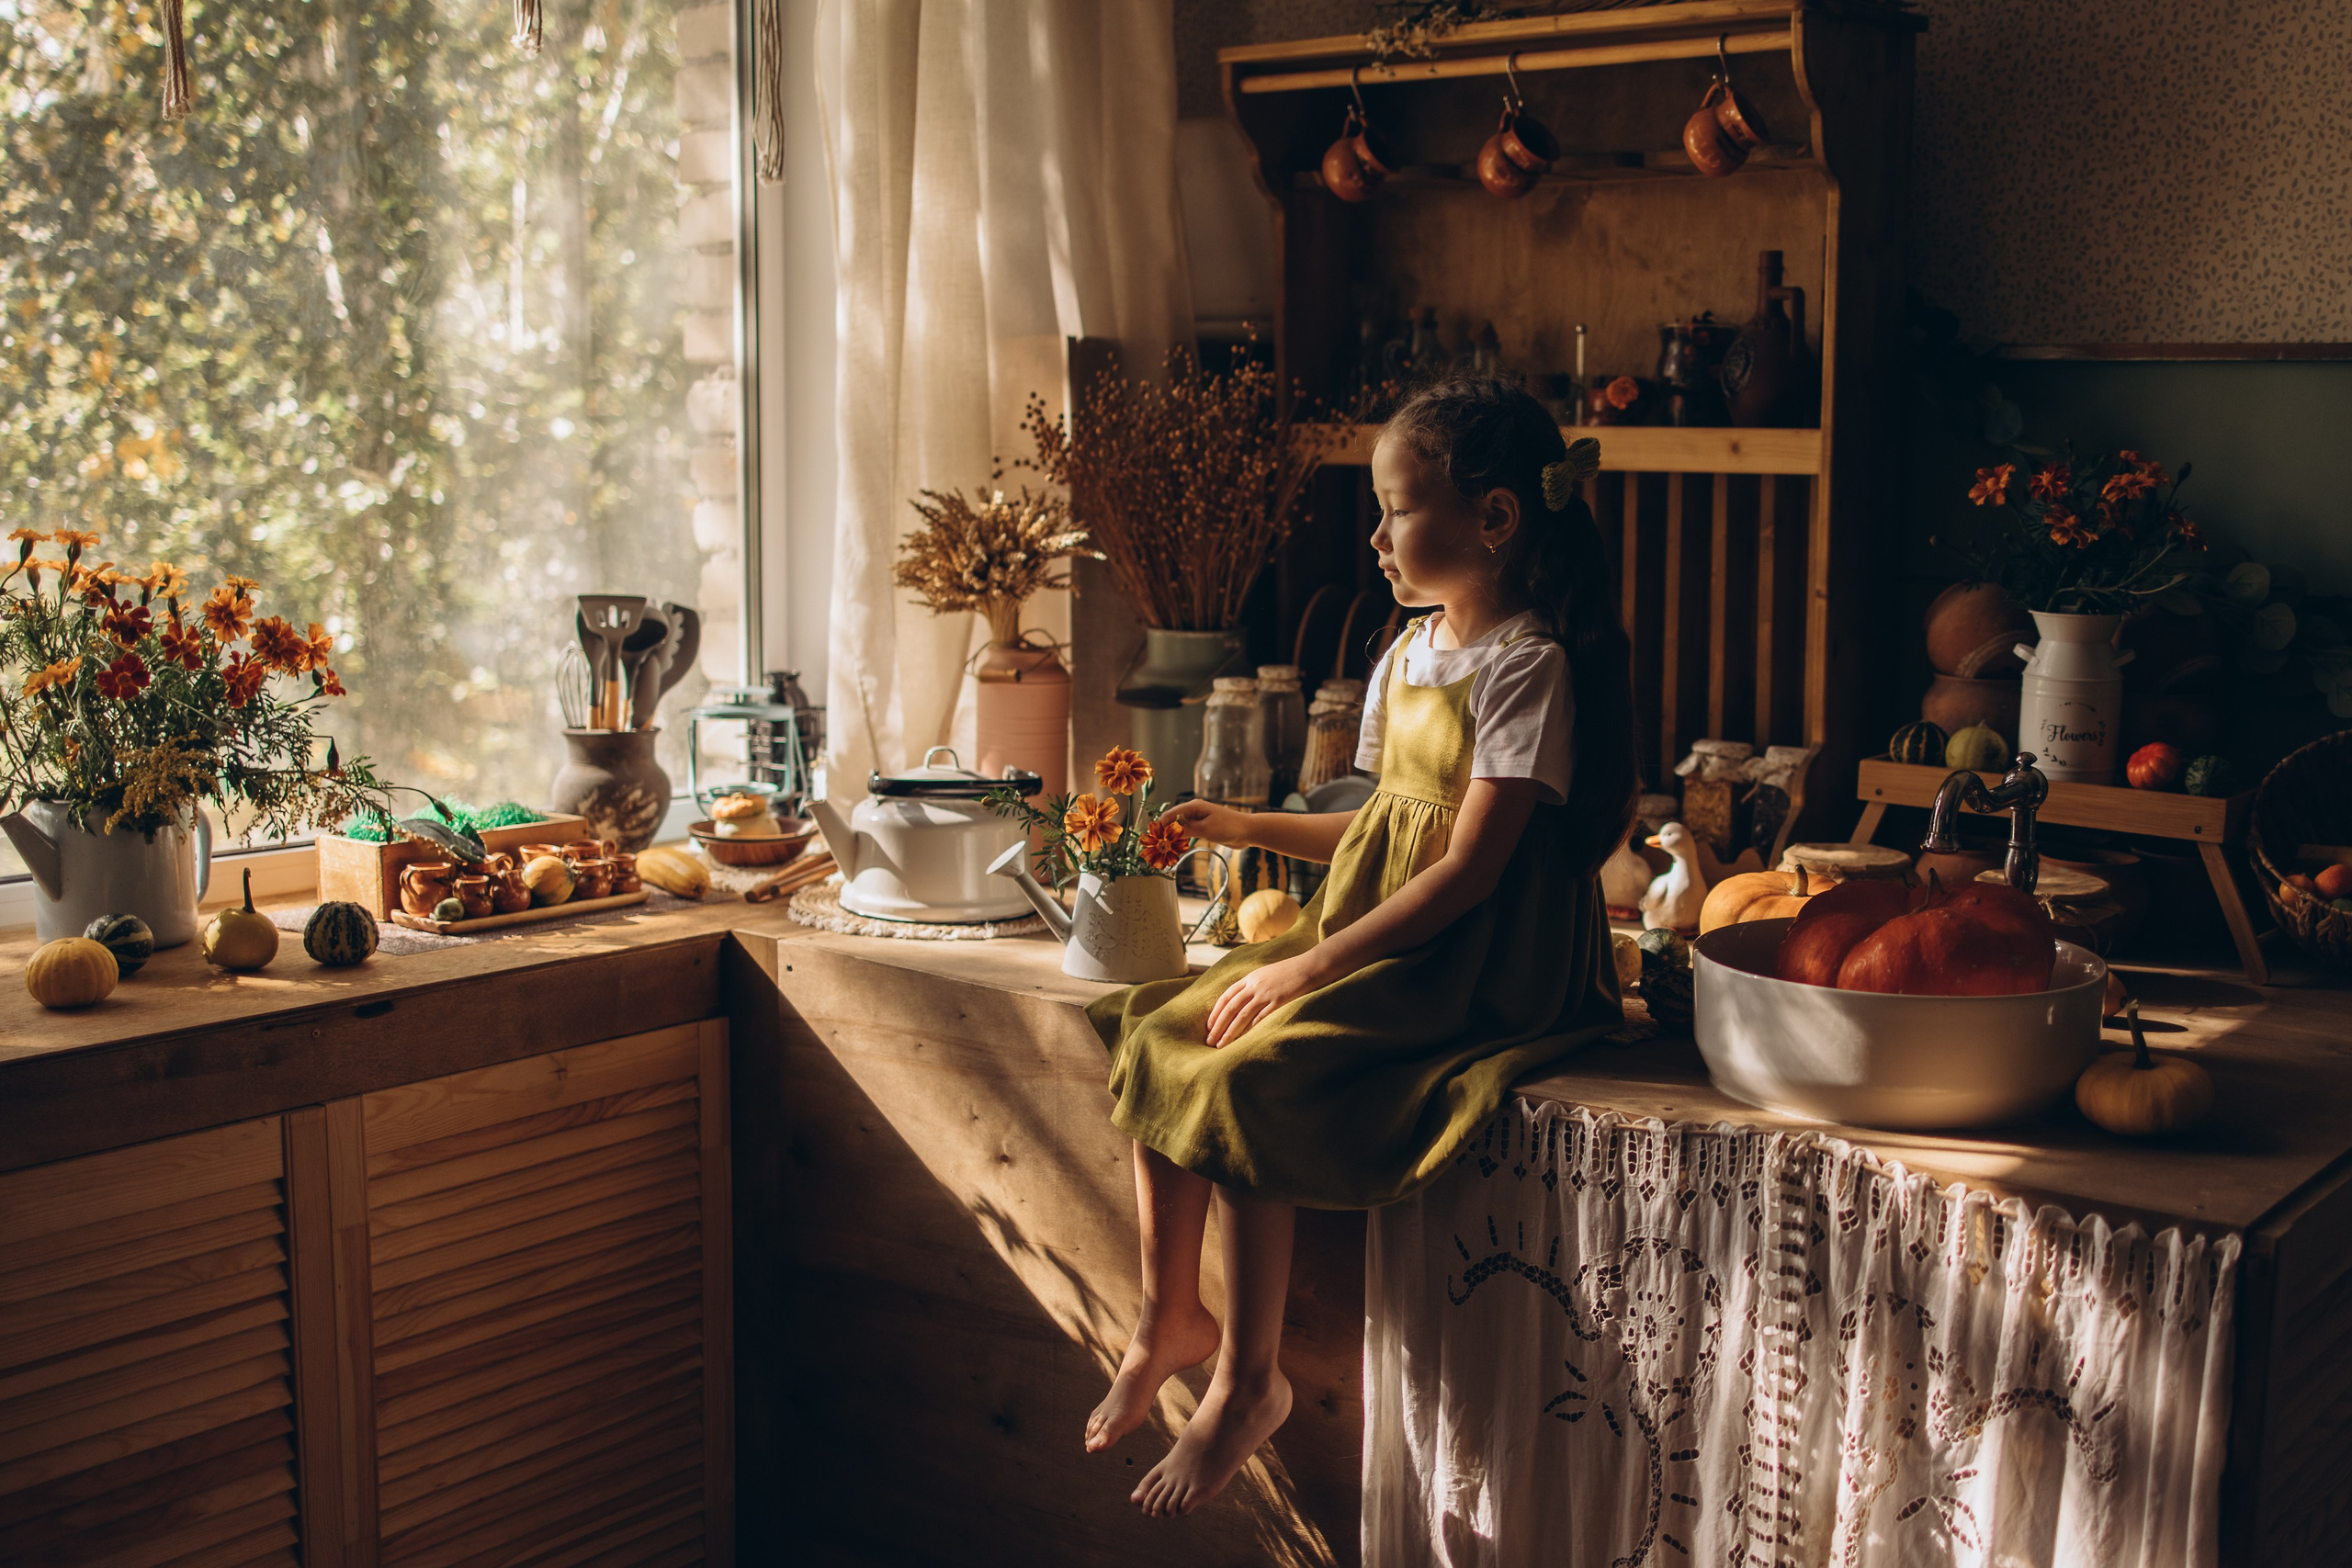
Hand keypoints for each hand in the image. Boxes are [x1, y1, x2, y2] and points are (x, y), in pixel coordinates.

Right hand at [1159, 798, 1251, 848]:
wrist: (1247, 831)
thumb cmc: (1228, 827)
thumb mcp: (1205, 829)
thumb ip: (1186, 830)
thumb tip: (1168, 832)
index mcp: (1194, 806)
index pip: (1170, 814)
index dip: (1160, 825)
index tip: (1153, 838)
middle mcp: (1194, 811)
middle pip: (1173, 820)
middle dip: (1165, 832)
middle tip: (1157, 846)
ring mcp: (1199, 819)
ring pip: (1180, 827)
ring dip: (1173, 836)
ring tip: (1165, 849)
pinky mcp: (1203, 827)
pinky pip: (1188, 832)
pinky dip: (1181, 839)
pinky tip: (1177, 847)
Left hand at [1206, 953, 1329, 1047]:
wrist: (1310, 966)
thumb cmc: (1290, 971)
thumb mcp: (1267, 974)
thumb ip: (1254, 985)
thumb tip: (1243, 1000)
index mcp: (1250, 978)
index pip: (1226, 996)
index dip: (1216, 1012)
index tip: (1209, 1026)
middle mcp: (1254, 985)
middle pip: (1230, 1008)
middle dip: (1218, 1026)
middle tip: (1210, 1040)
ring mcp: (1266, 993)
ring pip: (1242, 1015)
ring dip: (1230, 1032)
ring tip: (1221, 1045)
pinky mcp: (1278, 1001)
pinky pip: (1260, 1018)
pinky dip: (1249, 1030)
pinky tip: (1242, 1040)